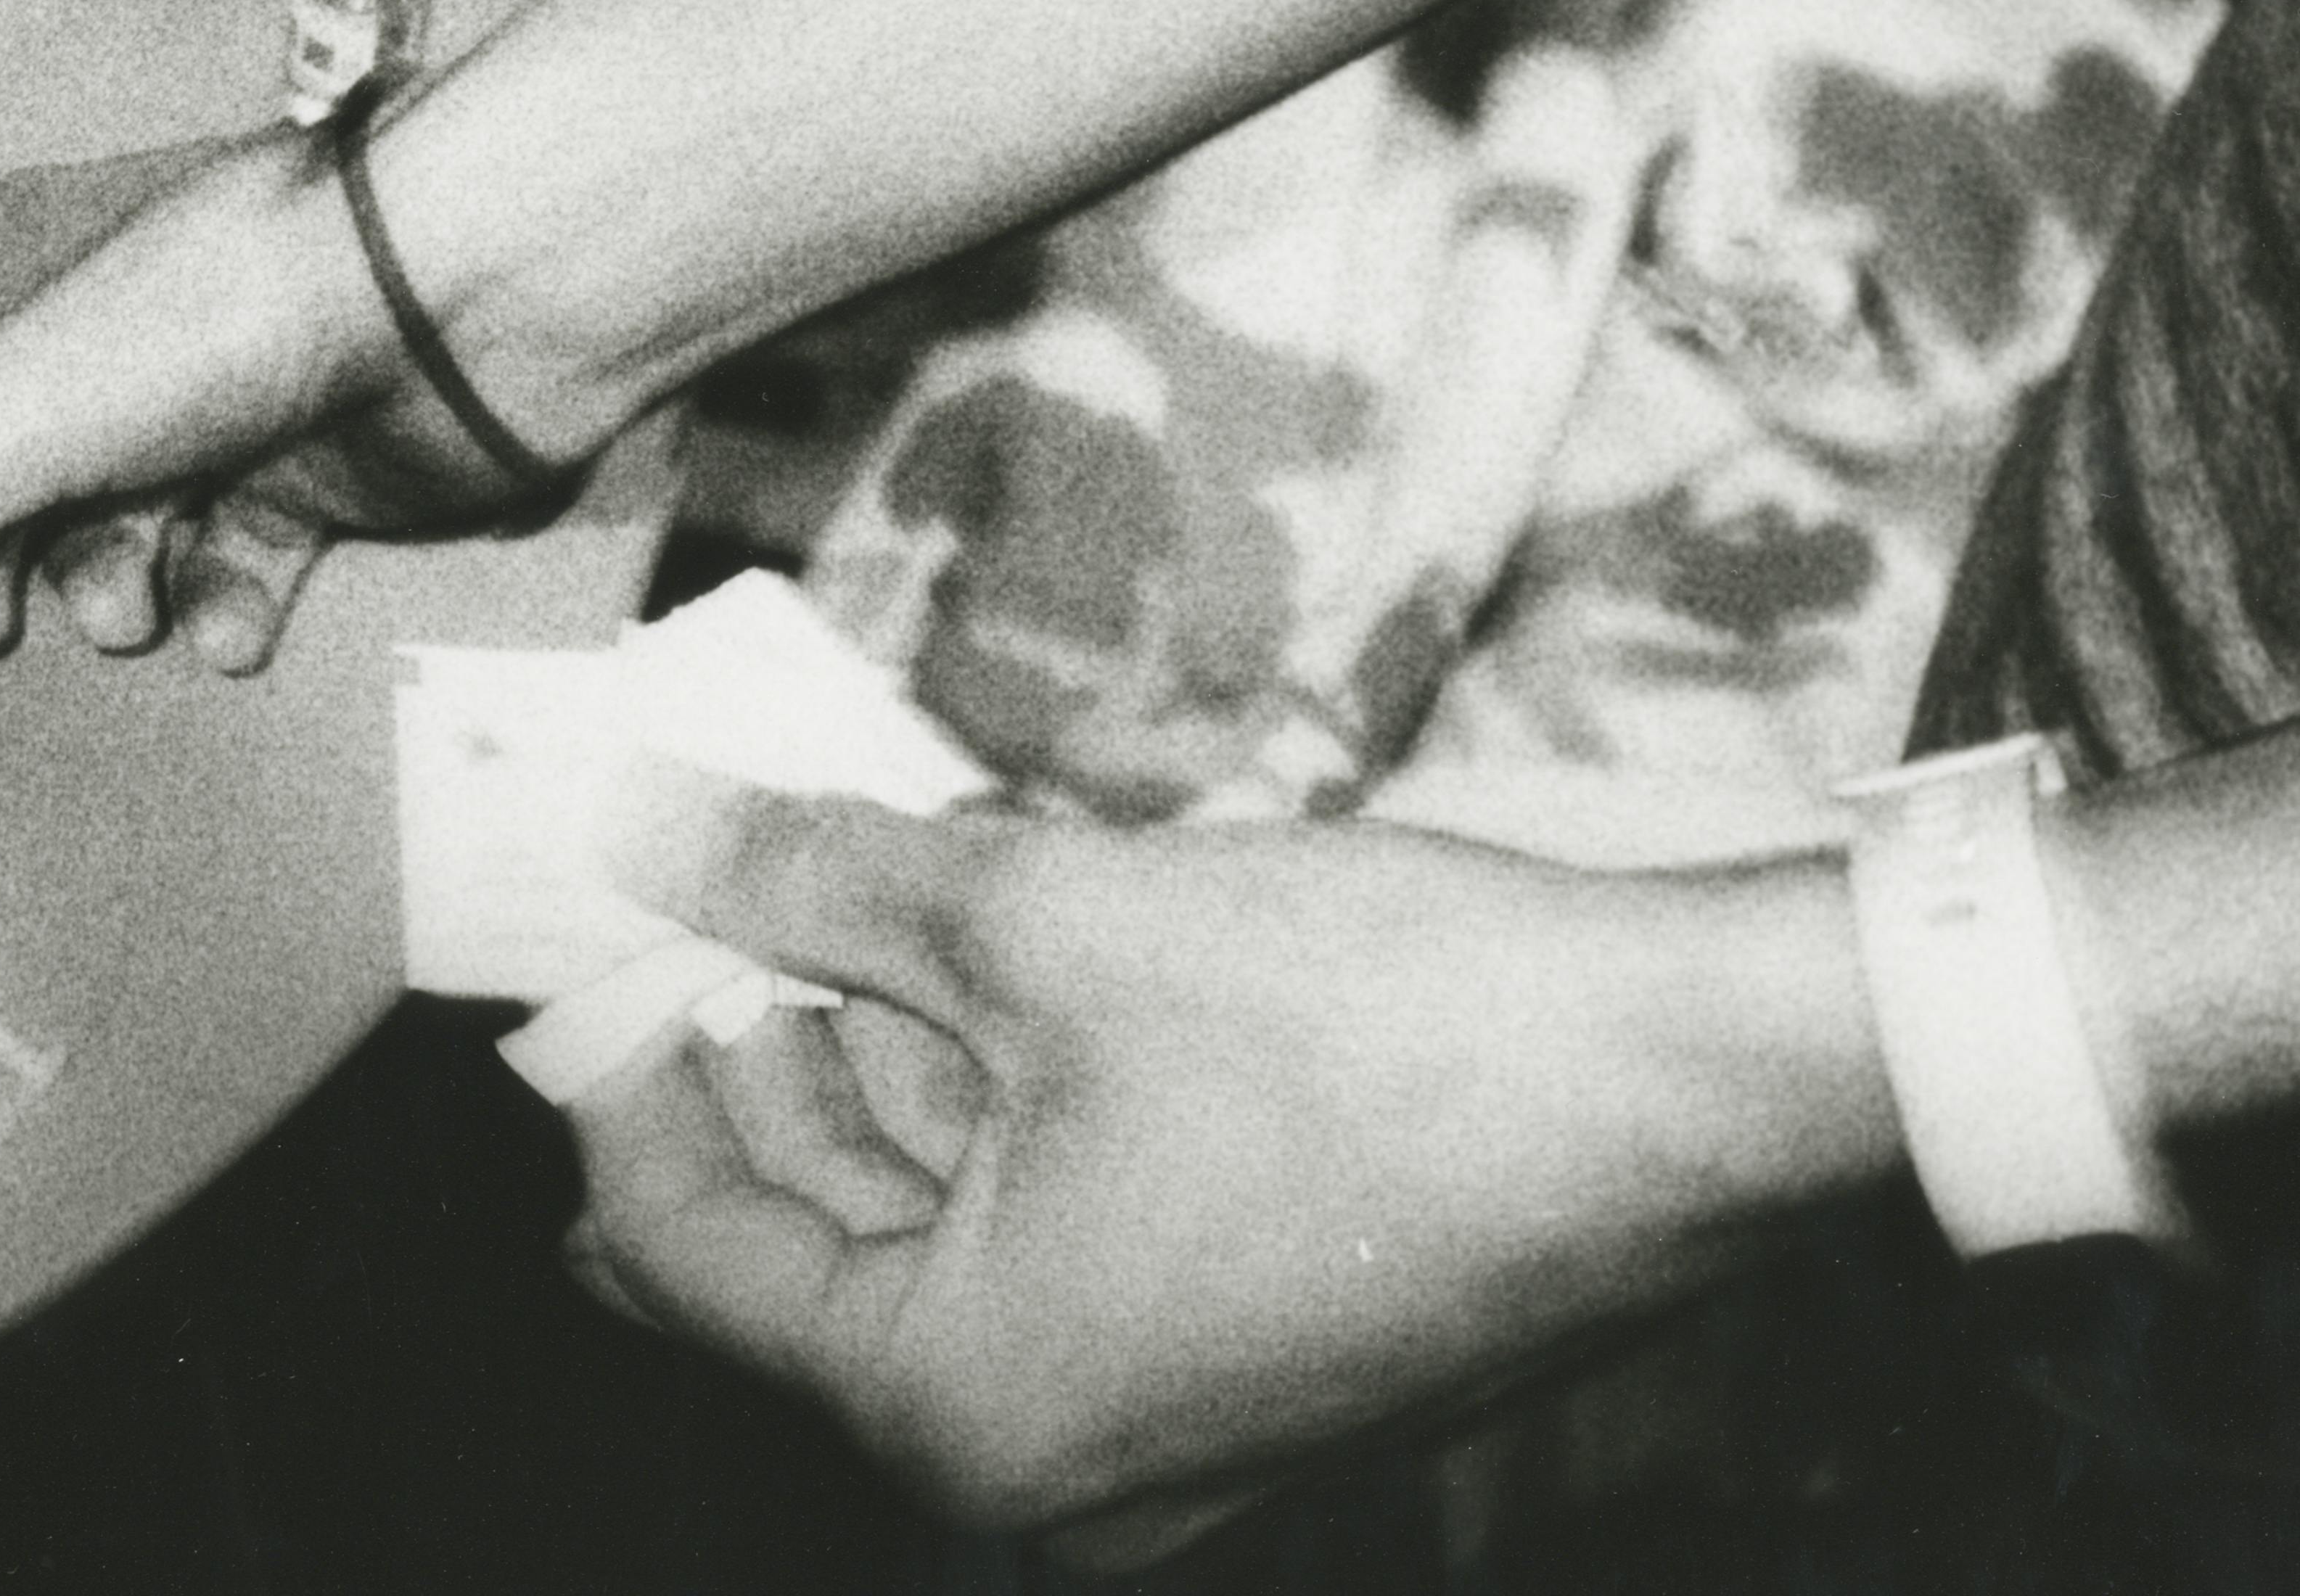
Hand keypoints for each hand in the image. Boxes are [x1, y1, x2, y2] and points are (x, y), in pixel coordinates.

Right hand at [0, 124, 544, 747]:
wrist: (459, 295)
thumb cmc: (197, 324)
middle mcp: (83, 339)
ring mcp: (200, 404)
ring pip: (101, 541)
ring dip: (104, 594)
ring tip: (135, 599)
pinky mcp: (307, 467)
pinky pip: (228, 563)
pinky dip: (221, 604)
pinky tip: (235, 616)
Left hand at [560, 796, 1898, 1532]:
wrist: (1696, 1088)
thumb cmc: (1376, 1026)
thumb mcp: (1042, 919)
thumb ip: (813, 880)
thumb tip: (641, 822)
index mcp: (957, 1410)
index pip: (684, 1254)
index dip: (622, 1078)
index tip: (603, 934)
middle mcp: (1041, 1477)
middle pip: (805, 1258)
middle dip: (757, 1058)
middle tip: (721, 881)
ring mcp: (1154, 1446)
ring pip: (930, 1247)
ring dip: (882, 1065)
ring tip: (863, 879)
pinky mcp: (1242, 1380)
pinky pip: (1046, 1257)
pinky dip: (999, 1115)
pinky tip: (988, 953)